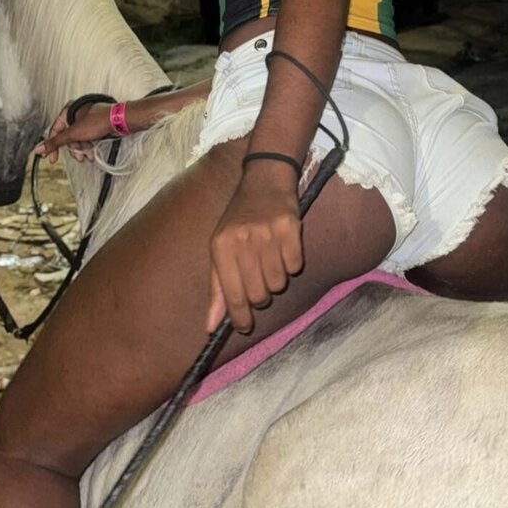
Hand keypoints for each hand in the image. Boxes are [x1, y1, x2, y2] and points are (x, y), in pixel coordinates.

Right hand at [34, 102, 113, 163]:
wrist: (119, 120)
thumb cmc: (99, 120)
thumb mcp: (73, 134)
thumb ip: (55, 142)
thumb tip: (39, 148)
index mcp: (68, 110)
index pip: (55, 130)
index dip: (53, 146)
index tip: (52, 157)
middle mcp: (76, 113)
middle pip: (68, 136)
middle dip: (73, 149)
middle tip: (77, 157)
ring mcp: (86, 119)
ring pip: (78, 138)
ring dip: (82, 149)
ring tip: (88, 156)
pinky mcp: (95, 124)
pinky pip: (87, 137)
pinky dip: (89, 146)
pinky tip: (92, 153)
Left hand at [207, 172, 302, 333]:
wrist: (265, 181)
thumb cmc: (239, 218)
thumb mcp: (220, 247)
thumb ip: (217, 287)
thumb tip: (211, 326)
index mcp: (221, 246)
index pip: (232, 295)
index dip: (240, 317)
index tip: (245, 327)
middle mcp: (243, 240)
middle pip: (258, 294)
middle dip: (261, 296)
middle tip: (260, 282)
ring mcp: (268, 233)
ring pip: (279, 283)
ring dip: (277, 278)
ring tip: (271, 260)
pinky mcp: (291, 228)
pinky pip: (296, 266)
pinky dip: (292, 263)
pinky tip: (284, 248)